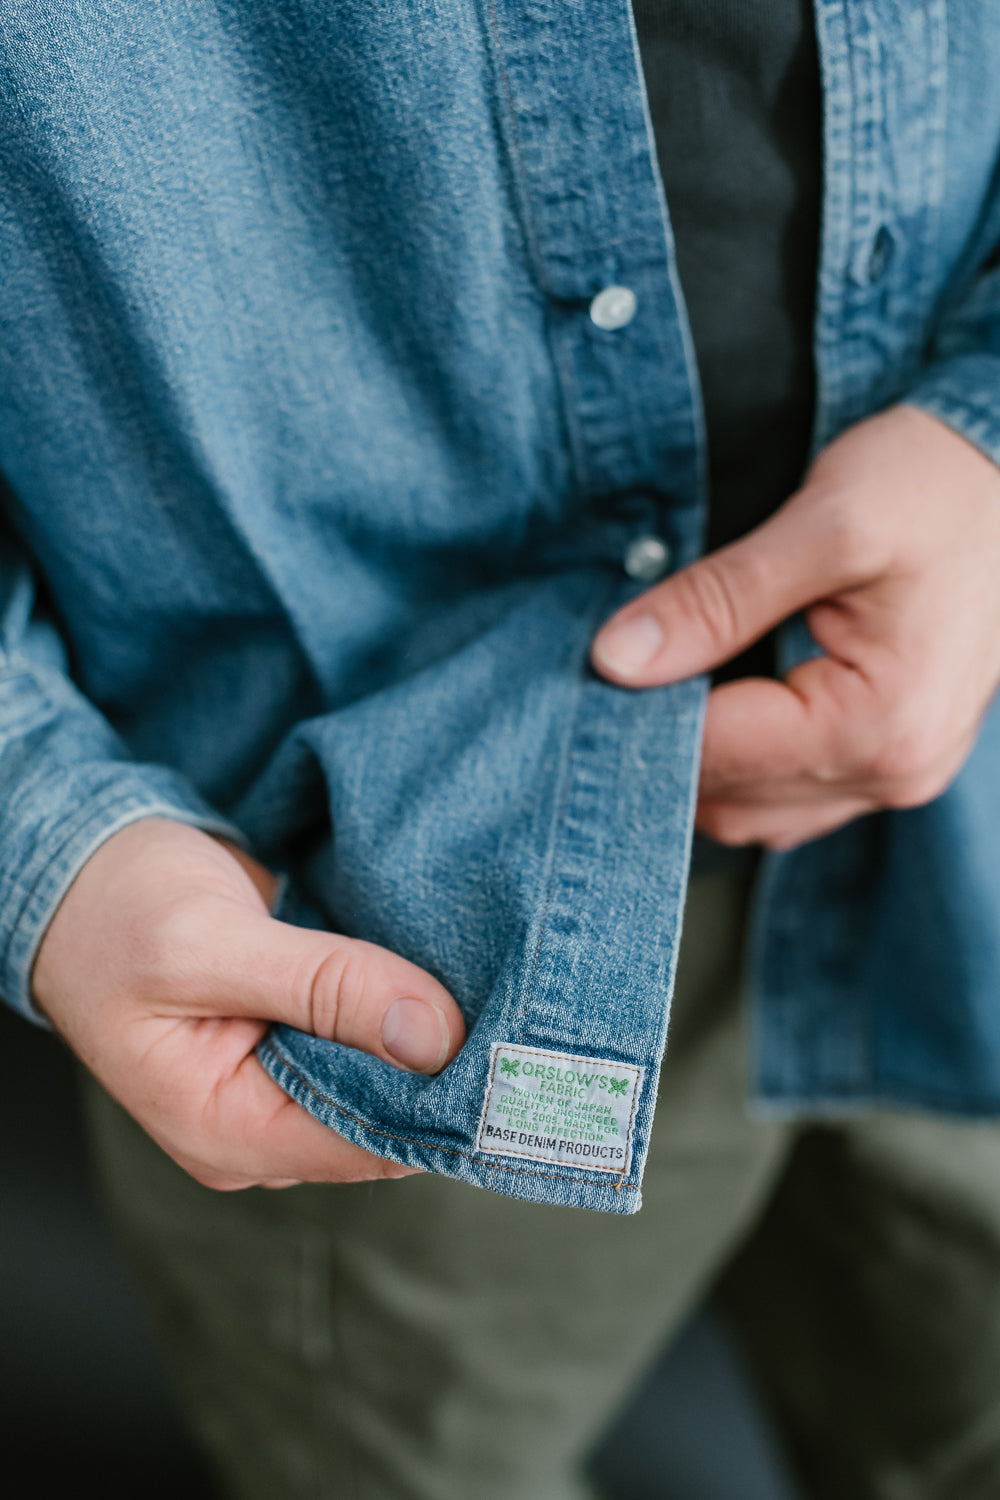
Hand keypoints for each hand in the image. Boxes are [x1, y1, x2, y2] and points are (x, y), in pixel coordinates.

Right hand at [32, 818, 464, 1187]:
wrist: (83, 867)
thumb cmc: (117, 910)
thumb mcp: (210, 941)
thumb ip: (322, 987)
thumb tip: (434, 1035)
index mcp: (226, 1132)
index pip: (369, 1145)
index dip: (441, 1097)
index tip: (503, 1039)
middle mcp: (260, 1126)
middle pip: (389, 1115)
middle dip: (444, 1061)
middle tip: (506, 993)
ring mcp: (281, 1082)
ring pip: (388, 1073)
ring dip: (429, 1026)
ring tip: (480, 971)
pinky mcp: (299, 1037)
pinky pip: (372, 1036)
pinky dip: (404, 1002)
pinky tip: (441, 964)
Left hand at [591, 405, 999, 849]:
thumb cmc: (937, 484)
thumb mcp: (825, 524)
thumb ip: (717, 599)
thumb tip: (615, 660)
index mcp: (878, 727)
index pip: (714, 756)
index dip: (639, 716)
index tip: (594, 668)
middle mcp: (893, 775)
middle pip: (727, 798)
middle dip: (663, 742)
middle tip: (622, 666)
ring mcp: (897, 777)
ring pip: (751, 810)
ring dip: (700, 759)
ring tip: (666, 679)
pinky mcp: (890, 760)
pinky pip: (787, 795)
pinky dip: (741, 761)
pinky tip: (717, 698)